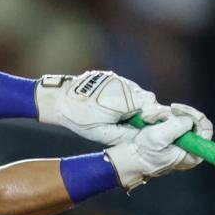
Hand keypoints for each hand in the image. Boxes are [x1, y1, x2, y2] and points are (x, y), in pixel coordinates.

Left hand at [34, 70, 158, 146]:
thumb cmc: (78, 118)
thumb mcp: (102, 133)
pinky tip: (116, 108)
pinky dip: (127, 98)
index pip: (152, 106)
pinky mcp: (111, 77)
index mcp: (123, 99)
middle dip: (147, 112)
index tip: (155, 127)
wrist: (58, 99)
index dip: (156, 117)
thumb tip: (144, 137)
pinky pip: (126, 88)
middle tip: (139, 125)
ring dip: (136, 104)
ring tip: (125, 117)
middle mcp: (123, 85)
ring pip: (137, 92)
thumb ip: (125, 134)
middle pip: (147, 98)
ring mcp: (117, 79)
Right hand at [104, 104, 207, 188]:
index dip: (193, 116)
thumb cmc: (143, 154)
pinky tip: (150, 121)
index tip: (178, 112)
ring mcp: (180, 143)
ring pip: (181, 119)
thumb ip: (178, 126)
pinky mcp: (171, 138)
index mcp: (193, 154)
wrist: (129, 160)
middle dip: (175, 114)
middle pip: (193, 121)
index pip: (206, 128)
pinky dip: (162, 118)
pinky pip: (172, 122)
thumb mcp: (160, 138)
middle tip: (160, 115)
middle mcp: (190, 149)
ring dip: (165, 115)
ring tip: (150, 118)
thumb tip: (189, 119)